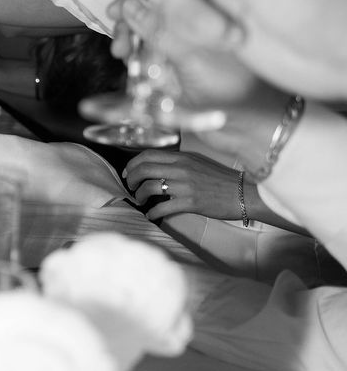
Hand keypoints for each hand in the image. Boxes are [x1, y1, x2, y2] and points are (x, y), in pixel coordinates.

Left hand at [122, 150, 248, 221]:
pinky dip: (152, 213)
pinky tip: (151, 215)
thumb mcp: (198, 162)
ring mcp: (185, 185)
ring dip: (139, 196)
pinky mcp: (190, 202)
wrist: (243, 192)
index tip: (128, 172)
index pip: (148, 154)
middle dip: (132, 179)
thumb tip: (158, 168)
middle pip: (144, 169)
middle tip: (132, 187)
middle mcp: (181, 168)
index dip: (133, 163)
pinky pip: (163, 208)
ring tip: (141, 201)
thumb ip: (178, 162)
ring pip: (150, 187)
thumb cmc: (221, 179)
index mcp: (182, 157)